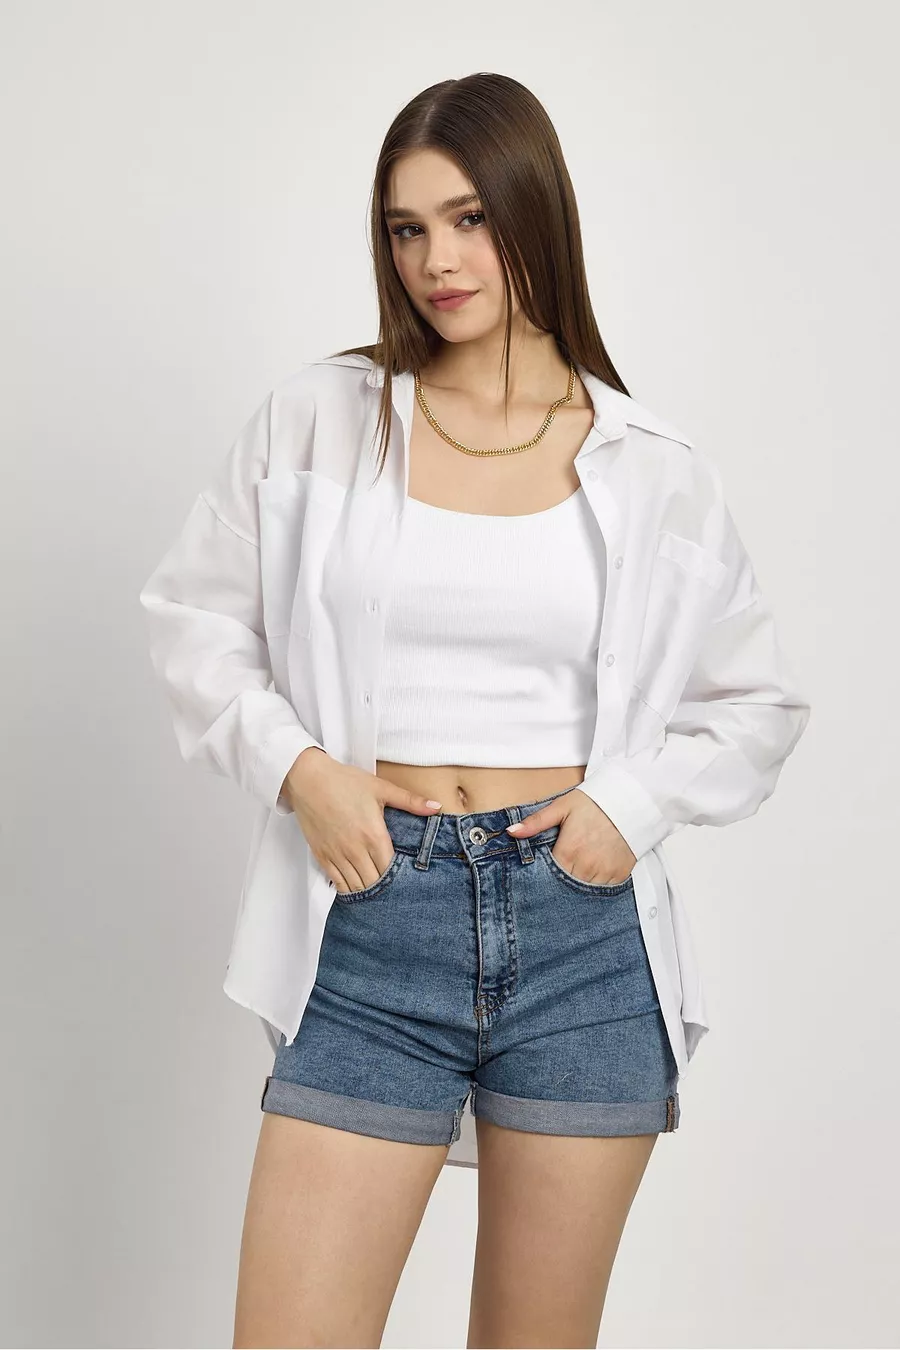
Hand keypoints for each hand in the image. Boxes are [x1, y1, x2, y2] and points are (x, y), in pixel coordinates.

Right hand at [282, 749, 441, 893]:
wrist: (308, 780)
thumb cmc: (344, 782)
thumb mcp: (381, 788)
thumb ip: (410, 801)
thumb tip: (437, 807)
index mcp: (373, 835)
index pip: (391, 869)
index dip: (399, 879)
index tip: (407, 882)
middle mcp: (356, 849)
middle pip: (374, 882)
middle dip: (385, 889)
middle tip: (395, 893)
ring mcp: (337, 854)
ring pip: (356, 886)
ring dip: (368, 892)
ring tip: (378, 897)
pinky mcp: (322, 855)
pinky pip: (337, 882)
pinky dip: (348, 890)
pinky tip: (356, 891)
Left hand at [506, 787, 636, 884]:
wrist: (629, 801)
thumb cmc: (594, 803)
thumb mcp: (561, 807)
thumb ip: (535, 823)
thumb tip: (511, 832)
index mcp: (568, 851)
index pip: (549, 877)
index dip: (544, 876)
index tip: (543, 873)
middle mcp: (586, 866)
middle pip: (566, 887)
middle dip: (560, 883)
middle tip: (560, 874)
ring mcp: (604, 872)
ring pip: (584, 892)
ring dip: (578, 886)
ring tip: (575, 873)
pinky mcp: (619, 875)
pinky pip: (603, 890)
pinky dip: (596, 885)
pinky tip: (592, 874)